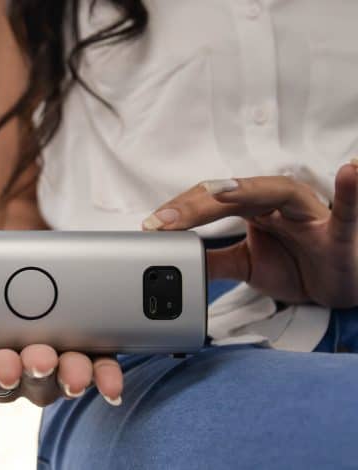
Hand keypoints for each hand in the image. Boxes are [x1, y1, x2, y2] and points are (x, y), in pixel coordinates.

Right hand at [0, 347, 122, 406]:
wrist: (20, 256)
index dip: (0, 376)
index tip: (0, 364)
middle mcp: (32, 369)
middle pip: (36, 384)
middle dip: (38, 373)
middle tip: (39, 357)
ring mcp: (64, 357)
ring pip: (70, 376)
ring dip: (74, 375)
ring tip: (76, 367)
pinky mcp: (93, 344)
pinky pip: (103, 366)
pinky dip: (108, 375)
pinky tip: (112, 381)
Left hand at [142, 160, 357, 307]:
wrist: (339, 284)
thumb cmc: (297, 265)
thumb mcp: (247, 265)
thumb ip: (214, 259)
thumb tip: (176, 258)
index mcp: (254, 206)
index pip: (210, 201)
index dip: (180, 212)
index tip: (151, 226)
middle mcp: (278, 201)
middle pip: (231, 193)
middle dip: (195, 206)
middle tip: (163, 220)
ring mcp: (308, 212)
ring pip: (274, 192)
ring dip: (244, 190)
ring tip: (216, 191)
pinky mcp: (337, 231)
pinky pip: (346, 210)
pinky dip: (351, 189)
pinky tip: (352, 169)